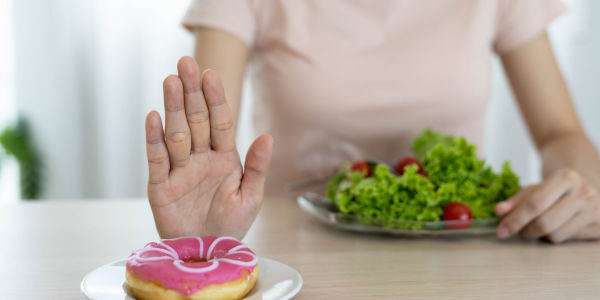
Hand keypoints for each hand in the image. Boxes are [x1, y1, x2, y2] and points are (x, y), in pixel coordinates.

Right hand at [145, 56, 272, 239]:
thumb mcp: (251, 197)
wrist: (208, 254)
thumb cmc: (231, 225)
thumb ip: (257, 167)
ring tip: (170, 81)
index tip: (211, 74)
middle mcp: (200, 158)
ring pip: (176, 133)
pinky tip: (154, 117)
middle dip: (191, 92)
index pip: (220, 122)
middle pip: (195, 120)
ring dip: (173, 108)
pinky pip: (157, 159)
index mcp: (224, 157)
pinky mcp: (160, 186)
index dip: (216, 99)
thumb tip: (268, 136)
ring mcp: (179, 170)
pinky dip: (154, 139)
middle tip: (185, 64)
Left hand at [495, 168, 599, 242]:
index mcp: (565, 178)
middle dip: (525, 230)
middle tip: (519, 230)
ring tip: (536, 227)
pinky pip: (568, 240)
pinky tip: (555, 227)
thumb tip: (499, 211)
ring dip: (540, 236)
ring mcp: (595, 210)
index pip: (535, 203)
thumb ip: (516, 200)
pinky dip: (555, 237)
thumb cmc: (557, 189)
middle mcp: (584, 193)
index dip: (515, 219)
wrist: (589, 186)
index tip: (501, 230)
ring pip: (556, 235)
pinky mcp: (599, 227)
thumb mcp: (535, 188)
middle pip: (545, 222)